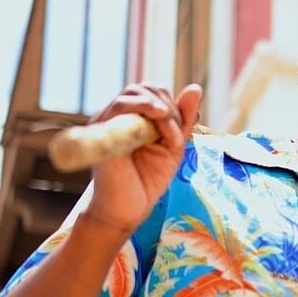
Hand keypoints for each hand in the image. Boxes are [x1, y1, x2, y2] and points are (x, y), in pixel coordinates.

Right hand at [82, 82, 201, 233]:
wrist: (128, 209)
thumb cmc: (147, 180)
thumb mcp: (173, 146)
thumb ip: (182, 119)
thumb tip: (195, 87)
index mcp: (132, 118)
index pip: (152, 92)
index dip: (172, 104)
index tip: (181, 129)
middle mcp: (116, 116)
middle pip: (143, 88)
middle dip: (167, 106)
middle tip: (176, 132)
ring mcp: (107, 122)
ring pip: (133, 93)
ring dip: (160, 109)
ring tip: (169, 134)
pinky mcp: (103, 132)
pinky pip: (121, 106)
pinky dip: (146, 110)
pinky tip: (159, 123)